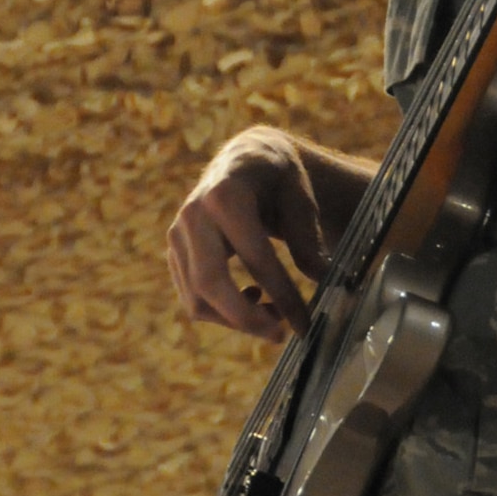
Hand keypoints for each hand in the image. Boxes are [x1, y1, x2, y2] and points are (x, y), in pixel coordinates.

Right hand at [167, 127, 328, 340]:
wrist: (244, 160)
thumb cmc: (278, 178)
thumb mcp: (302, 198)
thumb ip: (308, 240)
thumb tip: (322, 282)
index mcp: (227, 195)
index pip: (255, 258)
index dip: (283, 296)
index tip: (305, 324)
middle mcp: (193, 214)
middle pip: (211, 284)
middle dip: (247, 319)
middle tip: (282, 335)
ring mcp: (177, 234)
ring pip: (197, 299)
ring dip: (236, 319)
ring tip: (275, 312)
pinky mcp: (174, 252)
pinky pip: (193, 297)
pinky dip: (222, 310)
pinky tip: (254, 296)